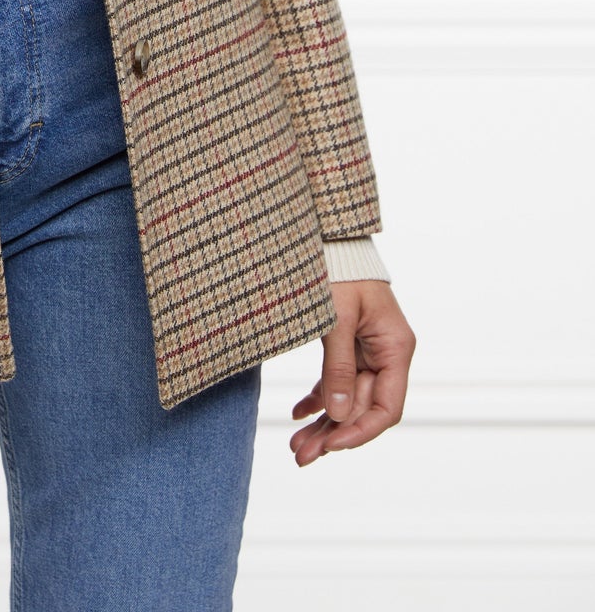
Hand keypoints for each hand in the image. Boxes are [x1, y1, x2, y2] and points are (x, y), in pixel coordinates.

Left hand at [290, 281, 415, 465]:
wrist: (331, 237)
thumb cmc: (339, 268)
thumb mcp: (336, 318)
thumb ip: (338, 367)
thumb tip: (338, 415)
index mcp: (396, 347)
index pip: (386, 408)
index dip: (359, 431)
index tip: (330, 446)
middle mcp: (387, 354)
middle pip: (363, 408)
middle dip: (332, 434)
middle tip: (300, 456)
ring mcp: (369, 351)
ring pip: (347, 399)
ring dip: (323, 423)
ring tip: (295, 446)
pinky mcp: (350, 345)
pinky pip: (337, 381)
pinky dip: (319, 399)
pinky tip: (298, 415)